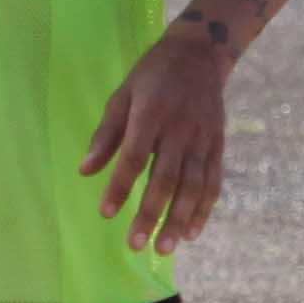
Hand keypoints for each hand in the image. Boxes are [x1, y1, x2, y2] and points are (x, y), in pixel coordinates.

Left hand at [80, 29, 231, 254]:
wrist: (200, 54)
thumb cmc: (152, 76)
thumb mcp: (122, 95)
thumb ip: (106, 134)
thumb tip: (85, 171)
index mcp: (151, 113)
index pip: (134, 156)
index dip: (120, 186)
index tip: (106, 213)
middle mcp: (179, 129)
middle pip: (166, 178)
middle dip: (150, 214)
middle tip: (135, 245)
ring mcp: (202, 138)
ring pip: (192, 186)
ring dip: (179, 219)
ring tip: (164, 248)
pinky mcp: (217, 145)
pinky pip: (213, 181)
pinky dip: (204, 209)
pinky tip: (192, 233)